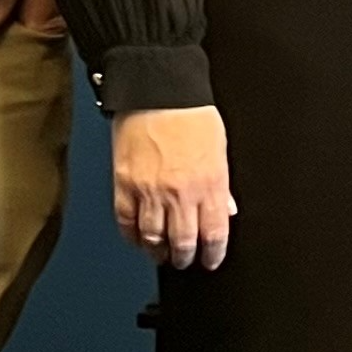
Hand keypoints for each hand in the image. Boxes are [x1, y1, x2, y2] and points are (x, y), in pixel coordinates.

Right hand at [112, 107, 235, 267]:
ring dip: (158, 251)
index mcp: (210, 182)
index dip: (213, 253)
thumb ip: (222, 183)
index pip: (214, 231)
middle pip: (183, 241)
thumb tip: (226, 209)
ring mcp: (150, 191)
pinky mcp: (125, 186)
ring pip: (153, 238)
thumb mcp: (220, 147)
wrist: (159, 91)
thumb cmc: (192, 113)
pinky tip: (138, 238)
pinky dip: (132, 236)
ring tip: (162, 253)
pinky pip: (127, 222)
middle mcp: (181, 192)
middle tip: (185, 260)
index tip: (211, 260)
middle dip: (185, 257)